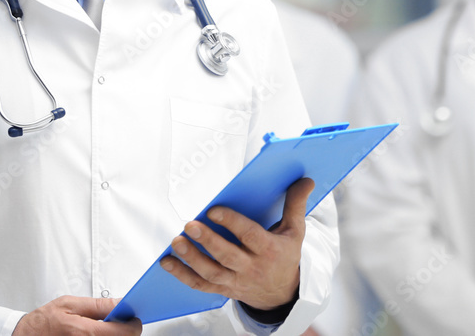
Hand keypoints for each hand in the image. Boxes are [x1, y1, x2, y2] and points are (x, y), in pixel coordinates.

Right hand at [12, 296, 141, 334]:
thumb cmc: (42, 322)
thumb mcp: (69, 304)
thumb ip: (98, 305)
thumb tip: (120, 302)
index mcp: (85, 332)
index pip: (125, 332)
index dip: (134, 324)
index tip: (134, 319)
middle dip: (124, 331)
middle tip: (117, 322)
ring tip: (102, 328)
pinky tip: (96, 334)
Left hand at [161, 177, 314, 310]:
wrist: (282, 294)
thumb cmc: (285, 256)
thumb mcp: (295, 231)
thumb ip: (296, 204)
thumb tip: (306, 179)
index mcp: (269, 250)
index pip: (249, 236)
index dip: (232, 223)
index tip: (213, 210)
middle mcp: (251, 267)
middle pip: (227, 256)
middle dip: (207, 241)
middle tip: (189, 225)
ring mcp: (235, 281)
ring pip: (211, 273)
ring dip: (191, 258)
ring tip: (177, 242)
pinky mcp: (223, 289)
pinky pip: (201, 285)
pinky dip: (182, 275)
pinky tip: (168, 262)